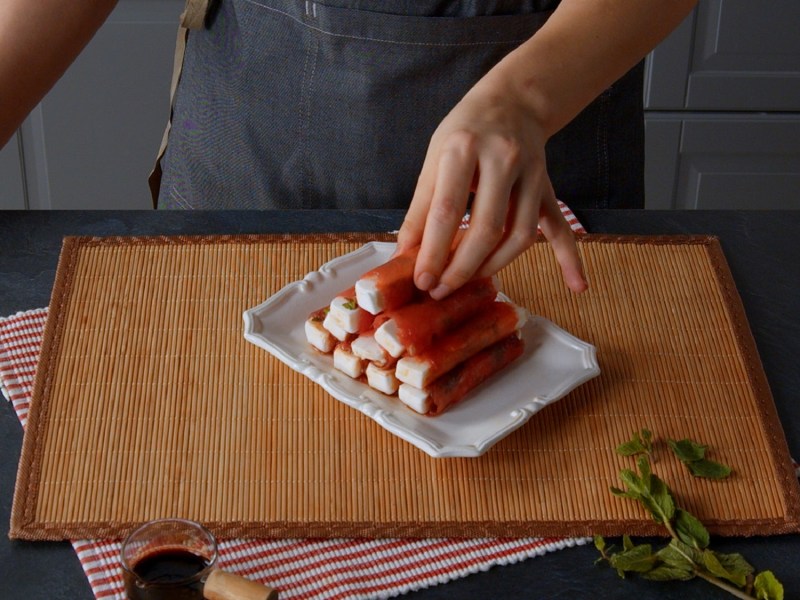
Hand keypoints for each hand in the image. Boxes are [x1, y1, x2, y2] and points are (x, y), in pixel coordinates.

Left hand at [397, 72, 587, 299]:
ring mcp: (532, 175)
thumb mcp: (435, 156)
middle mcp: (503, 159)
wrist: (513, 100)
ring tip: (470, 283)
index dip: (432, 252)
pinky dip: (570, 259)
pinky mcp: (548, 188)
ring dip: (494, 266)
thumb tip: (406, 253)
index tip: (421, 280)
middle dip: (462, 268)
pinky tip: (577, 286)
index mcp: (464, 148)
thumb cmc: (465, 130)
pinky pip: (560, 227)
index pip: (447, 211)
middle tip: (441, 290)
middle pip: (487, 228)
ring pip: (520, 234)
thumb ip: (421, 206)